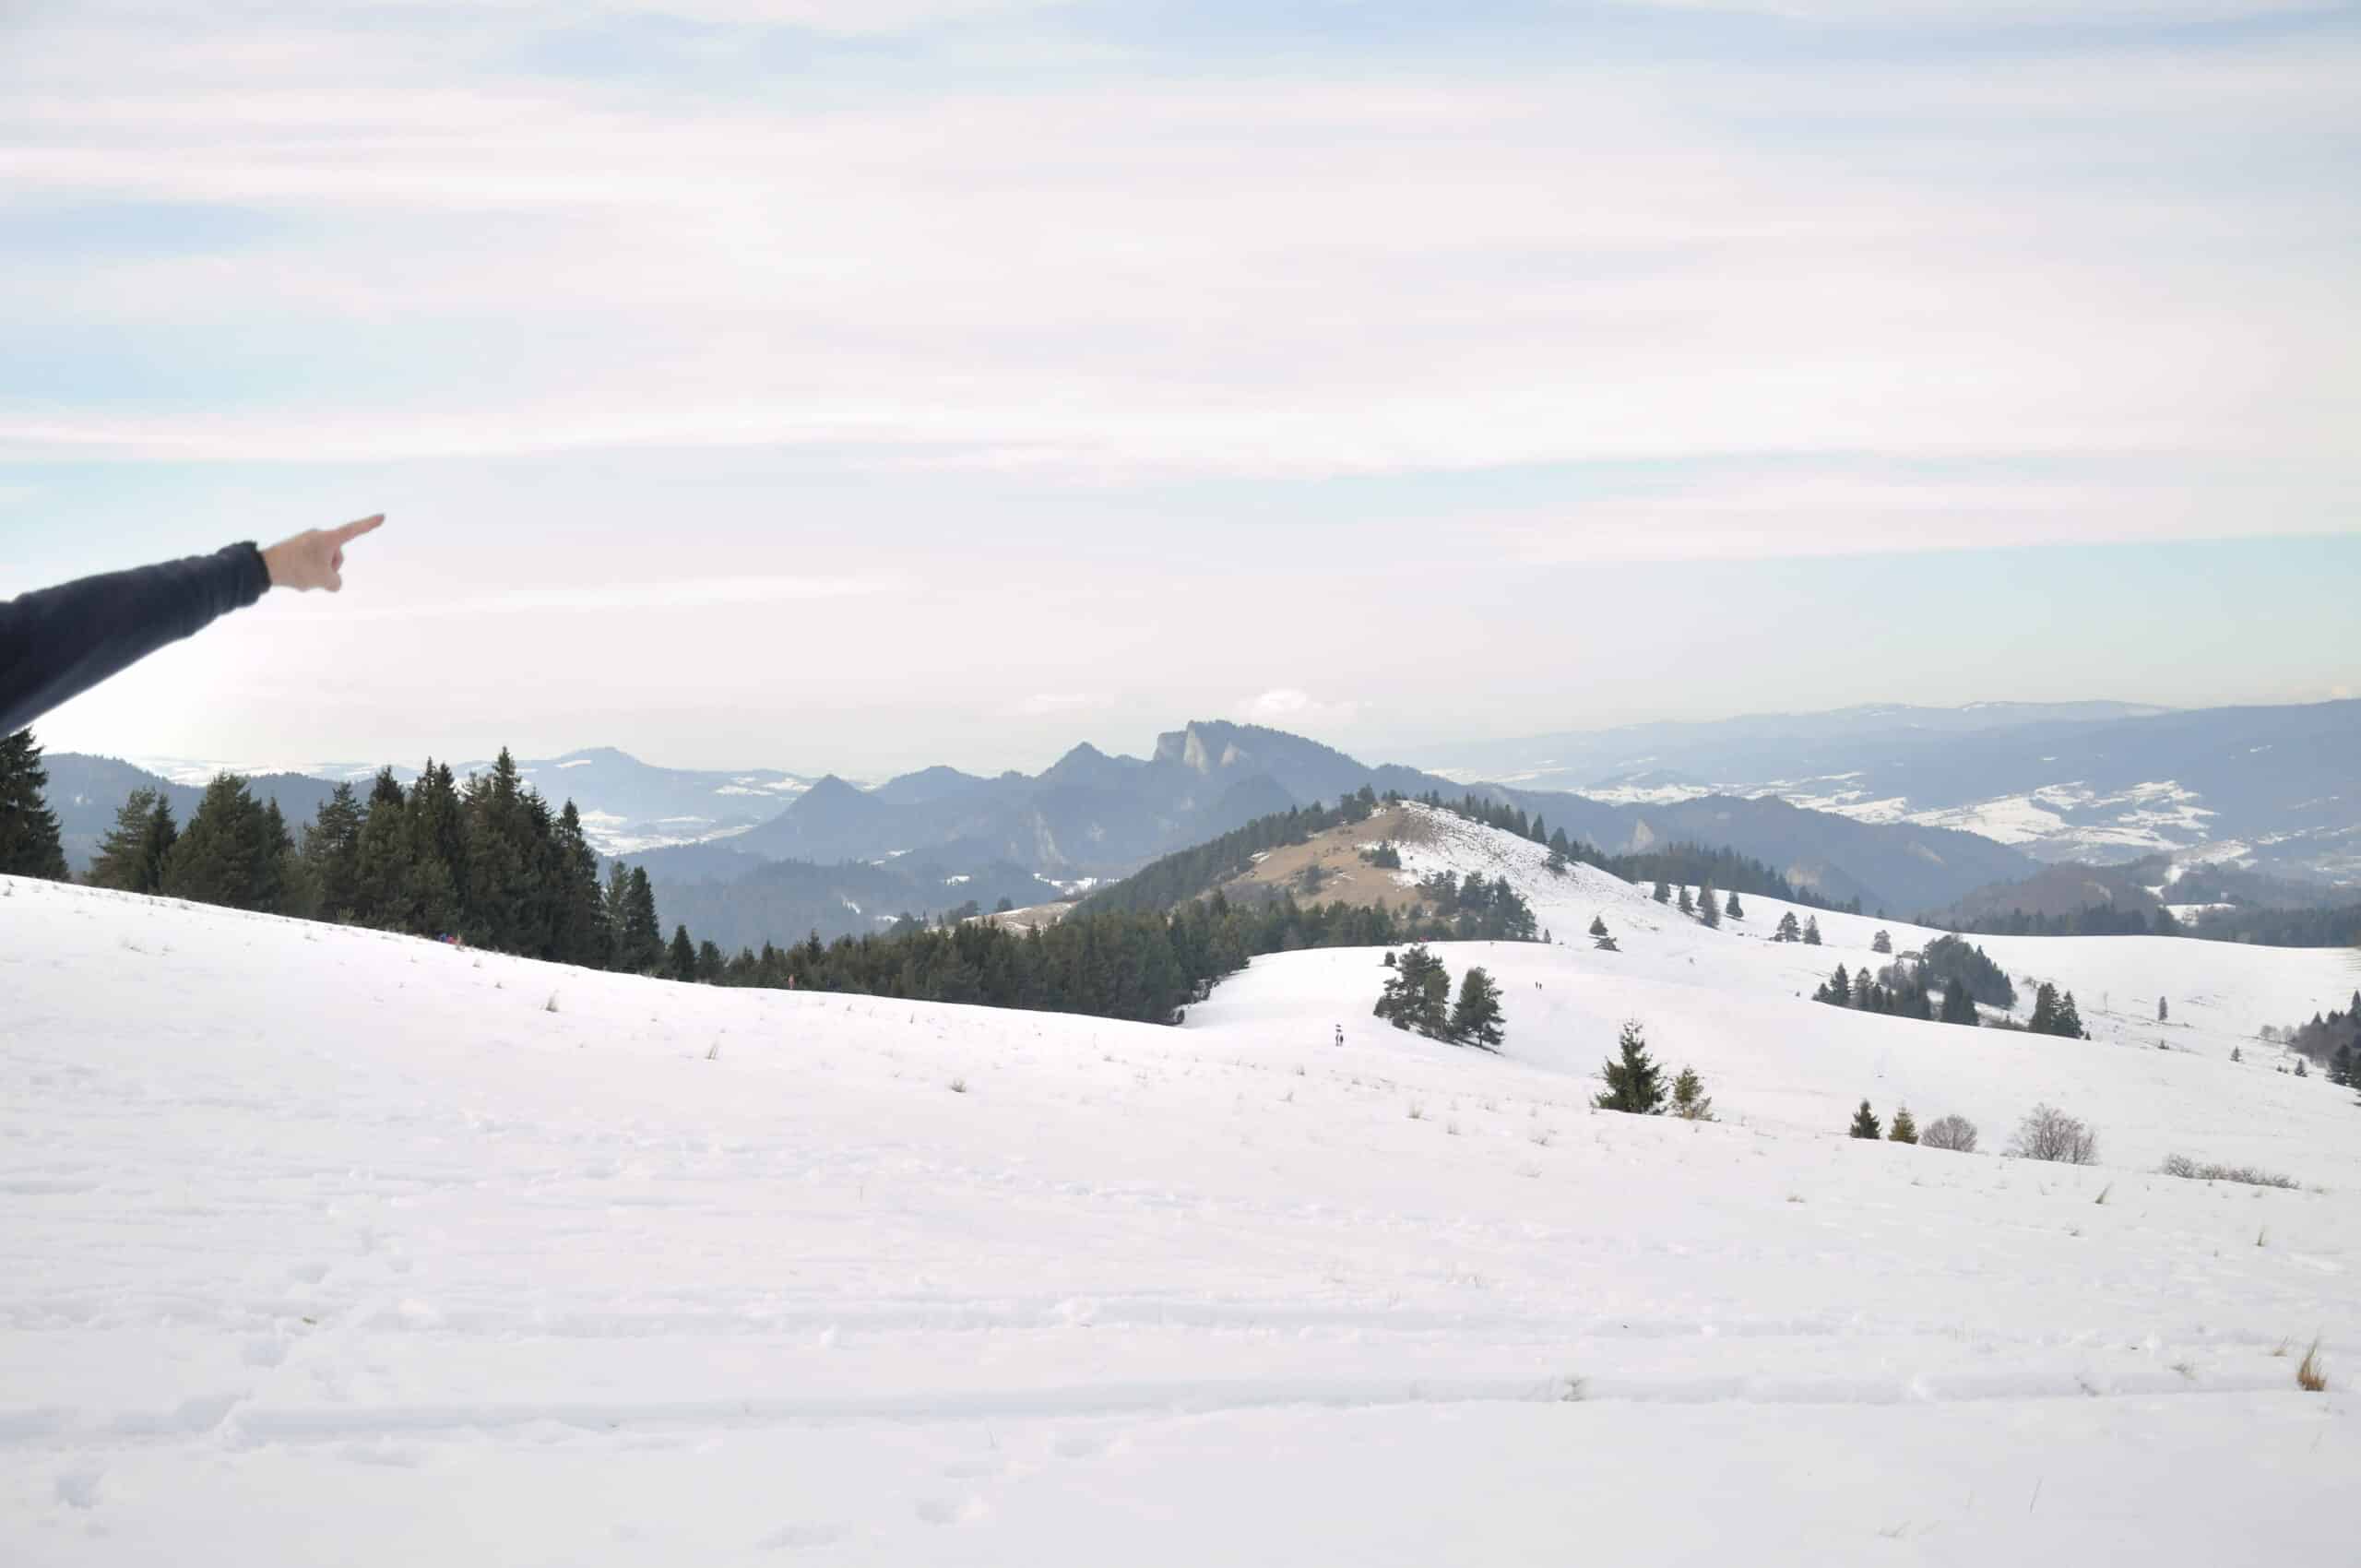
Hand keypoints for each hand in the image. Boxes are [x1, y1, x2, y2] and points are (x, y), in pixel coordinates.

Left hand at [263, 515, 383, 592]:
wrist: (265, 567)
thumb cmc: (298, 570)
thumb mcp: (325, 581)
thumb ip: (336, 582)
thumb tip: (332, 580)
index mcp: (329, 539)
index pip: (354, 531)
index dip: (369, 525)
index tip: (382, 517)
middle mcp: (319, 536)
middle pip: (336, 557)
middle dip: (331, 570)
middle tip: (315, 577)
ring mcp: (307, 541)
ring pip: (323, 562)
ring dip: (318, 573)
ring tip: (303, 578)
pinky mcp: (296, 547)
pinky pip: (310, 562)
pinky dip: (307, 571)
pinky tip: (295, 577)